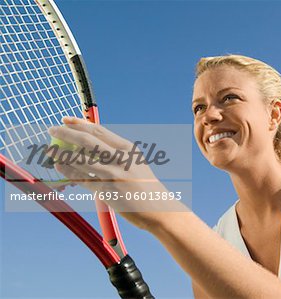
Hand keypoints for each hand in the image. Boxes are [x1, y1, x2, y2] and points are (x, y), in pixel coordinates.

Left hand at [47, 117, 184, 228]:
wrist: (158, 208)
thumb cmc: (143, 184)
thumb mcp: (134, 162)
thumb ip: (116, 153)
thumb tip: (89, 143)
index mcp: (128, 149)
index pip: (100, 130)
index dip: (80, 123)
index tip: (65, 119)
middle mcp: (121, 159)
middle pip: (88, 141)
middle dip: (66, 133)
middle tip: (52, 129)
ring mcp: (114, 175)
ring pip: (82, 160)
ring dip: (62, 154)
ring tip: (50, 149)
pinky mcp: (108, 191)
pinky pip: (83, 179)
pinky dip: (69, 173)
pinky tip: (59, 167)